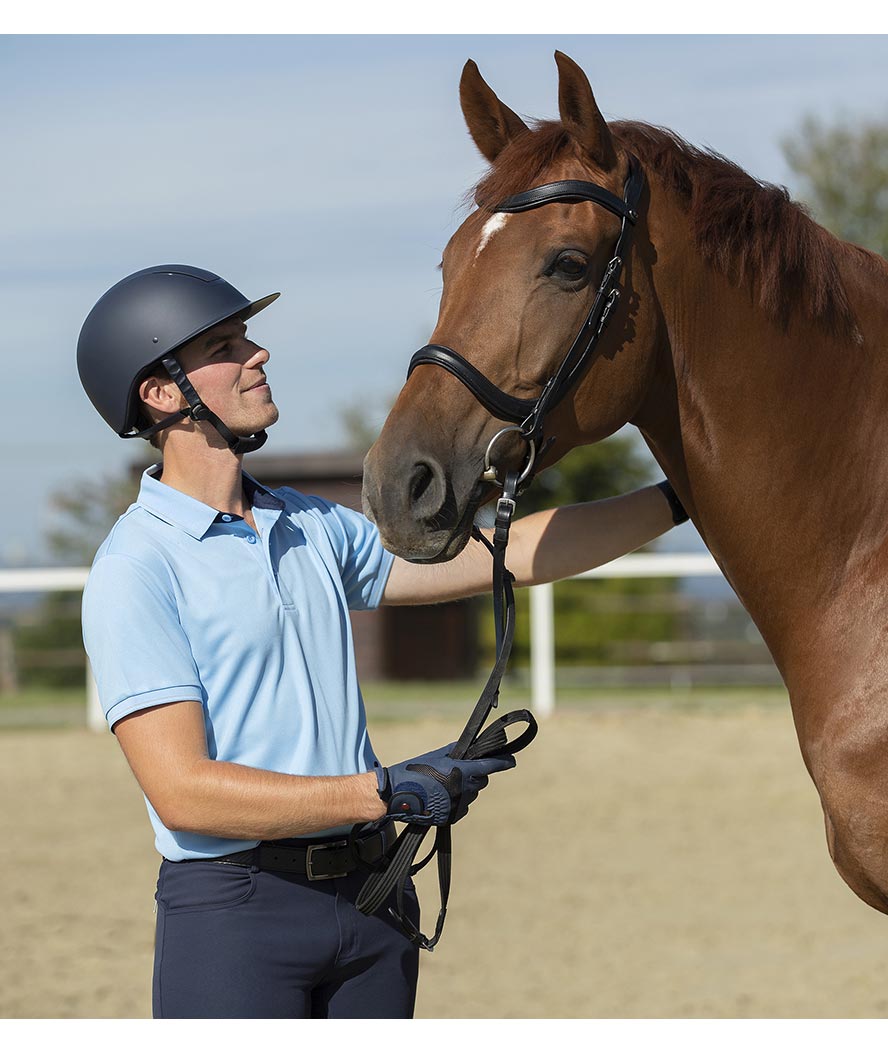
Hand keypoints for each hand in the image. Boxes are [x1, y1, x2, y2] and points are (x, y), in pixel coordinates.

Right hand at [375, 743, 515, 825]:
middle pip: (481, 782)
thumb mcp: (436, 756)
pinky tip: (440, 797)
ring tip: (443, 785)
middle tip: (460, 771)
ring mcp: (458, 805)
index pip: (489, 766)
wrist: (396, 796)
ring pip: (471, 795)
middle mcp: (463, 790)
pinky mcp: (451, 817)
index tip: (511, 761)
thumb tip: (468, 749)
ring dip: (464, 790)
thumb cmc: (413, 771)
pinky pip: (461, 807)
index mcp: (461, 772)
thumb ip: (455, 752)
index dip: (502, 763)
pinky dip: (456, 802)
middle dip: (476, 776)